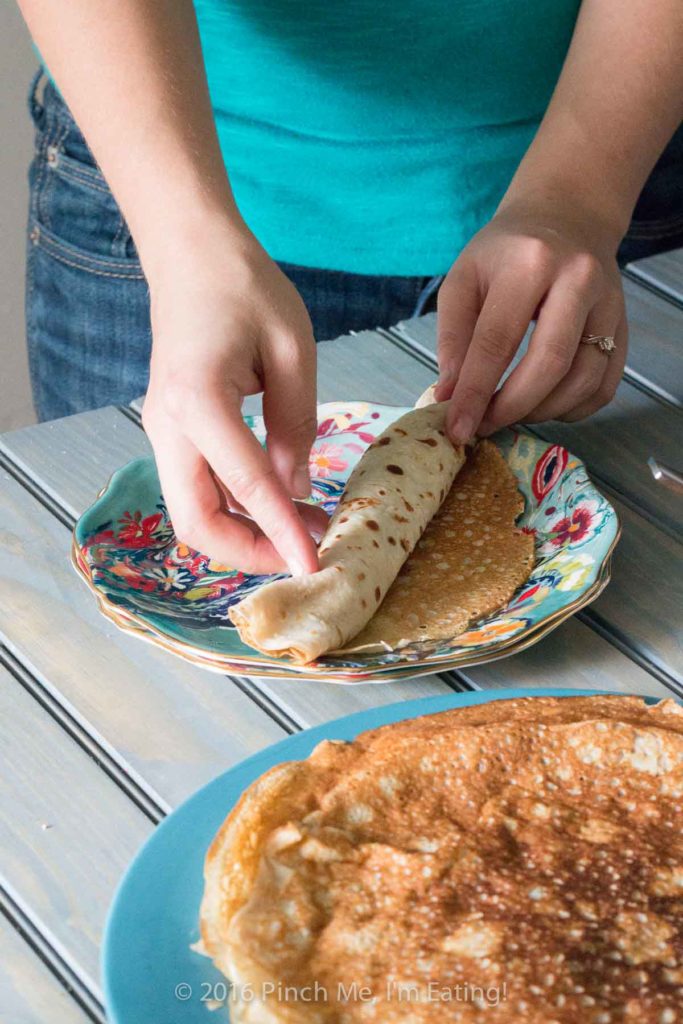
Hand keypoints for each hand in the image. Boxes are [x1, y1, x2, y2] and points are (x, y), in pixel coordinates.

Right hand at [142, 223, 327, 574]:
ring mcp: (162, 431)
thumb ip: (295, 425)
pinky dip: (233, 508)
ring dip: (241, 534)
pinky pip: (197, 487)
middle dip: (248, 552)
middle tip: (304, 553)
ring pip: (192, 512)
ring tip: (301, 528)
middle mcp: (167, 425)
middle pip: (196, 522)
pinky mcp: (171, 431)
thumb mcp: (293, 350)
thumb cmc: (245, 287)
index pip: (246, 487)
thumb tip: (296, 488)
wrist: (191, 254)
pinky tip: (277, 502)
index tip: (314, 568)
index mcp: (198, 400)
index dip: (282, 534)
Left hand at [434, 199, 627, 441]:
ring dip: (542, 412)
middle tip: (485, 427)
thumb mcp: (464, 279)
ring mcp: (609, 304)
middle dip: (512, 408)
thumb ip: (453, 338)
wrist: (565, 217)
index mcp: (530, 263)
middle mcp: (578, 280)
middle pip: (549, 364)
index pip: (497, 341)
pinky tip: (545, 406)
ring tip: (511, 413)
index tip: (458, 429)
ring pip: (583, 380)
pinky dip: (574, 409)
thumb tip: (450, 396)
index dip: (476, 393)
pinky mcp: (624, 325)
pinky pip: (605, 385)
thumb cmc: (505, 252)